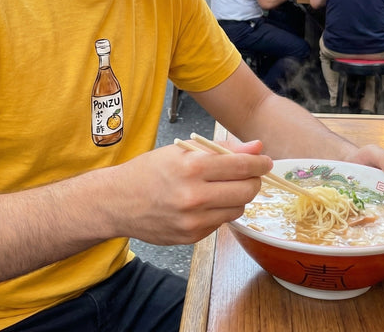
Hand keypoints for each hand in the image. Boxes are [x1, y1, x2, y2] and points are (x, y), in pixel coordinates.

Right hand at [111, 140, 271, 244]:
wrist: (118, 201)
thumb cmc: (149, 170)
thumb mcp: (182, 150)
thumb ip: (222, 149)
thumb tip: (257, 147)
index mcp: (192, 167)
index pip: (242, 166)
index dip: (259, 163)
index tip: (265, 161)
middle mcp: (194, 196)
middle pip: (247, 191)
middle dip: (253, 181)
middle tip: (249, 174)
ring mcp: (193, 220)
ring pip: (237, 209)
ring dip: (237, 197)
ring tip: (222, 187)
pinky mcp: (192, 237)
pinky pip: (220, 223)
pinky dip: (220, 211)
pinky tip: (205, 202)